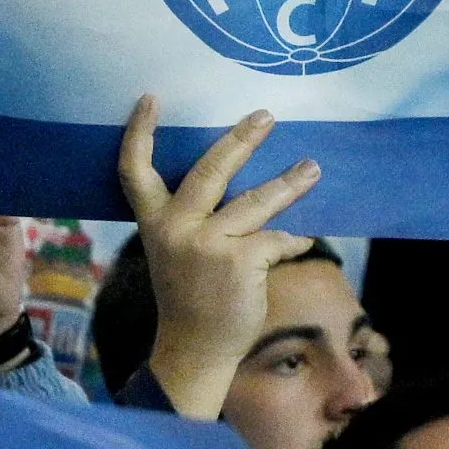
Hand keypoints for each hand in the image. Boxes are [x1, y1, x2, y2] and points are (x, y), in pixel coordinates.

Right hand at [113, 97, 321, 415]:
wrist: (194, 350)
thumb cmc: (190, 298)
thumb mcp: (178, 252)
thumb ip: (198, 219)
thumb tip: (244, 184)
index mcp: (155, 223)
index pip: (136, 170)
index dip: (140, 132)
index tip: (152, 98)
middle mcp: (176, 228)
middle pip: (210, 168)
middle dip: (241, 138)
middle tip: (266, 115)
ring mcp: (208, 243)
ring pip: (258, 200)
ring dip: (290, 183)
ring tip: (313, 167)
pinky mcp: (240, 260)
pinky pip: (277, 239)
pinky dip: (293, 240)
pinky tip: (302, 240)